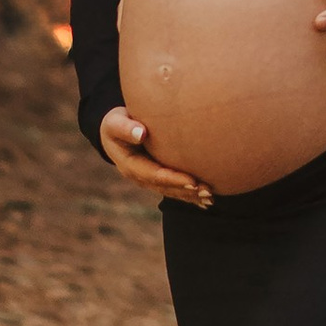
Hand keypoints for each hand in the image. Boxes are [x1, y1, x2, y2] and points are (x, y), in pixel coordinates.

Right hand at [97, 107, 212, 207]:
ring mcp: (149, 179)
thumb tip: (141, 133)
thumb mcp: (114, 123)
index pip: (155, 175)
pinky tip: (206, 201)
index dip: (173, 179)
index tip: (192, 181)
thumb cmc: (116, 124)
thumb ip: (125, 128)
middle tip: (208, 191)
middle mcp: (141, 177)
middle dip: (186, 191)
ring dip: (191, 196)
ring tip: (210, 198)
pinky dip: (190, 195)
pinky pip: (174, 188)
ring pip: (172, 191)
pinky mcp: (158, 177)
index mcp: (130, 166)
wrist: (115, 131)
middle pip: (166, 187)